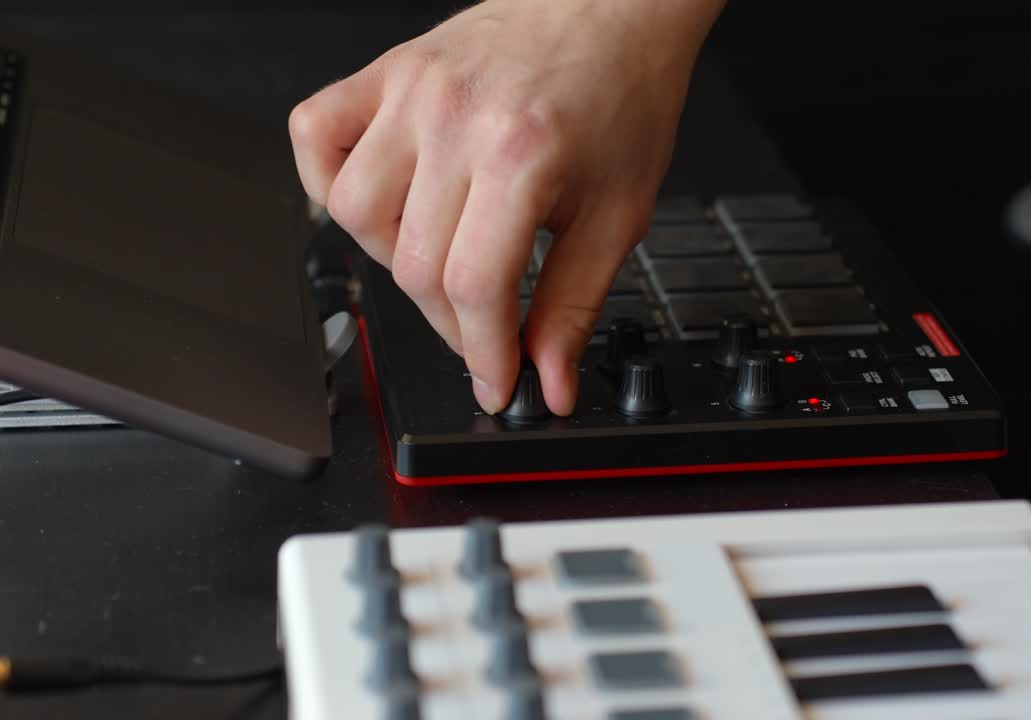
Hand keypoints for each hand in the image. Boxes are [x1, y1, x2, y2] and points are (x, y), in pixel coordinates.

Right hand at [289, 0, 722, 414]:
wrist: (611, 8)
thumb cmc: (622, 94)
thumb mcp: (618, 213)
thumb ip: (575, 305)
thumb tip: (550, 381)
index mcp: (520, 154)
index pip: (472, 287)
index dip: (483, 354)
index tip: (497, 382)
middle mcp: (455, 119)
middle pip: (414, 264)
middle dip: (452, 323)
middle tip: (485, 330)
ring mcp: (411, 91)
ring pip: (353, 212)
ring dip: (393, 260)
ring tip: (444, 256)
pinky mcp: (387, 73)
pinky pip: (314, 134)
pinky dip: (326, 178)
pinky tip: (380, 201)